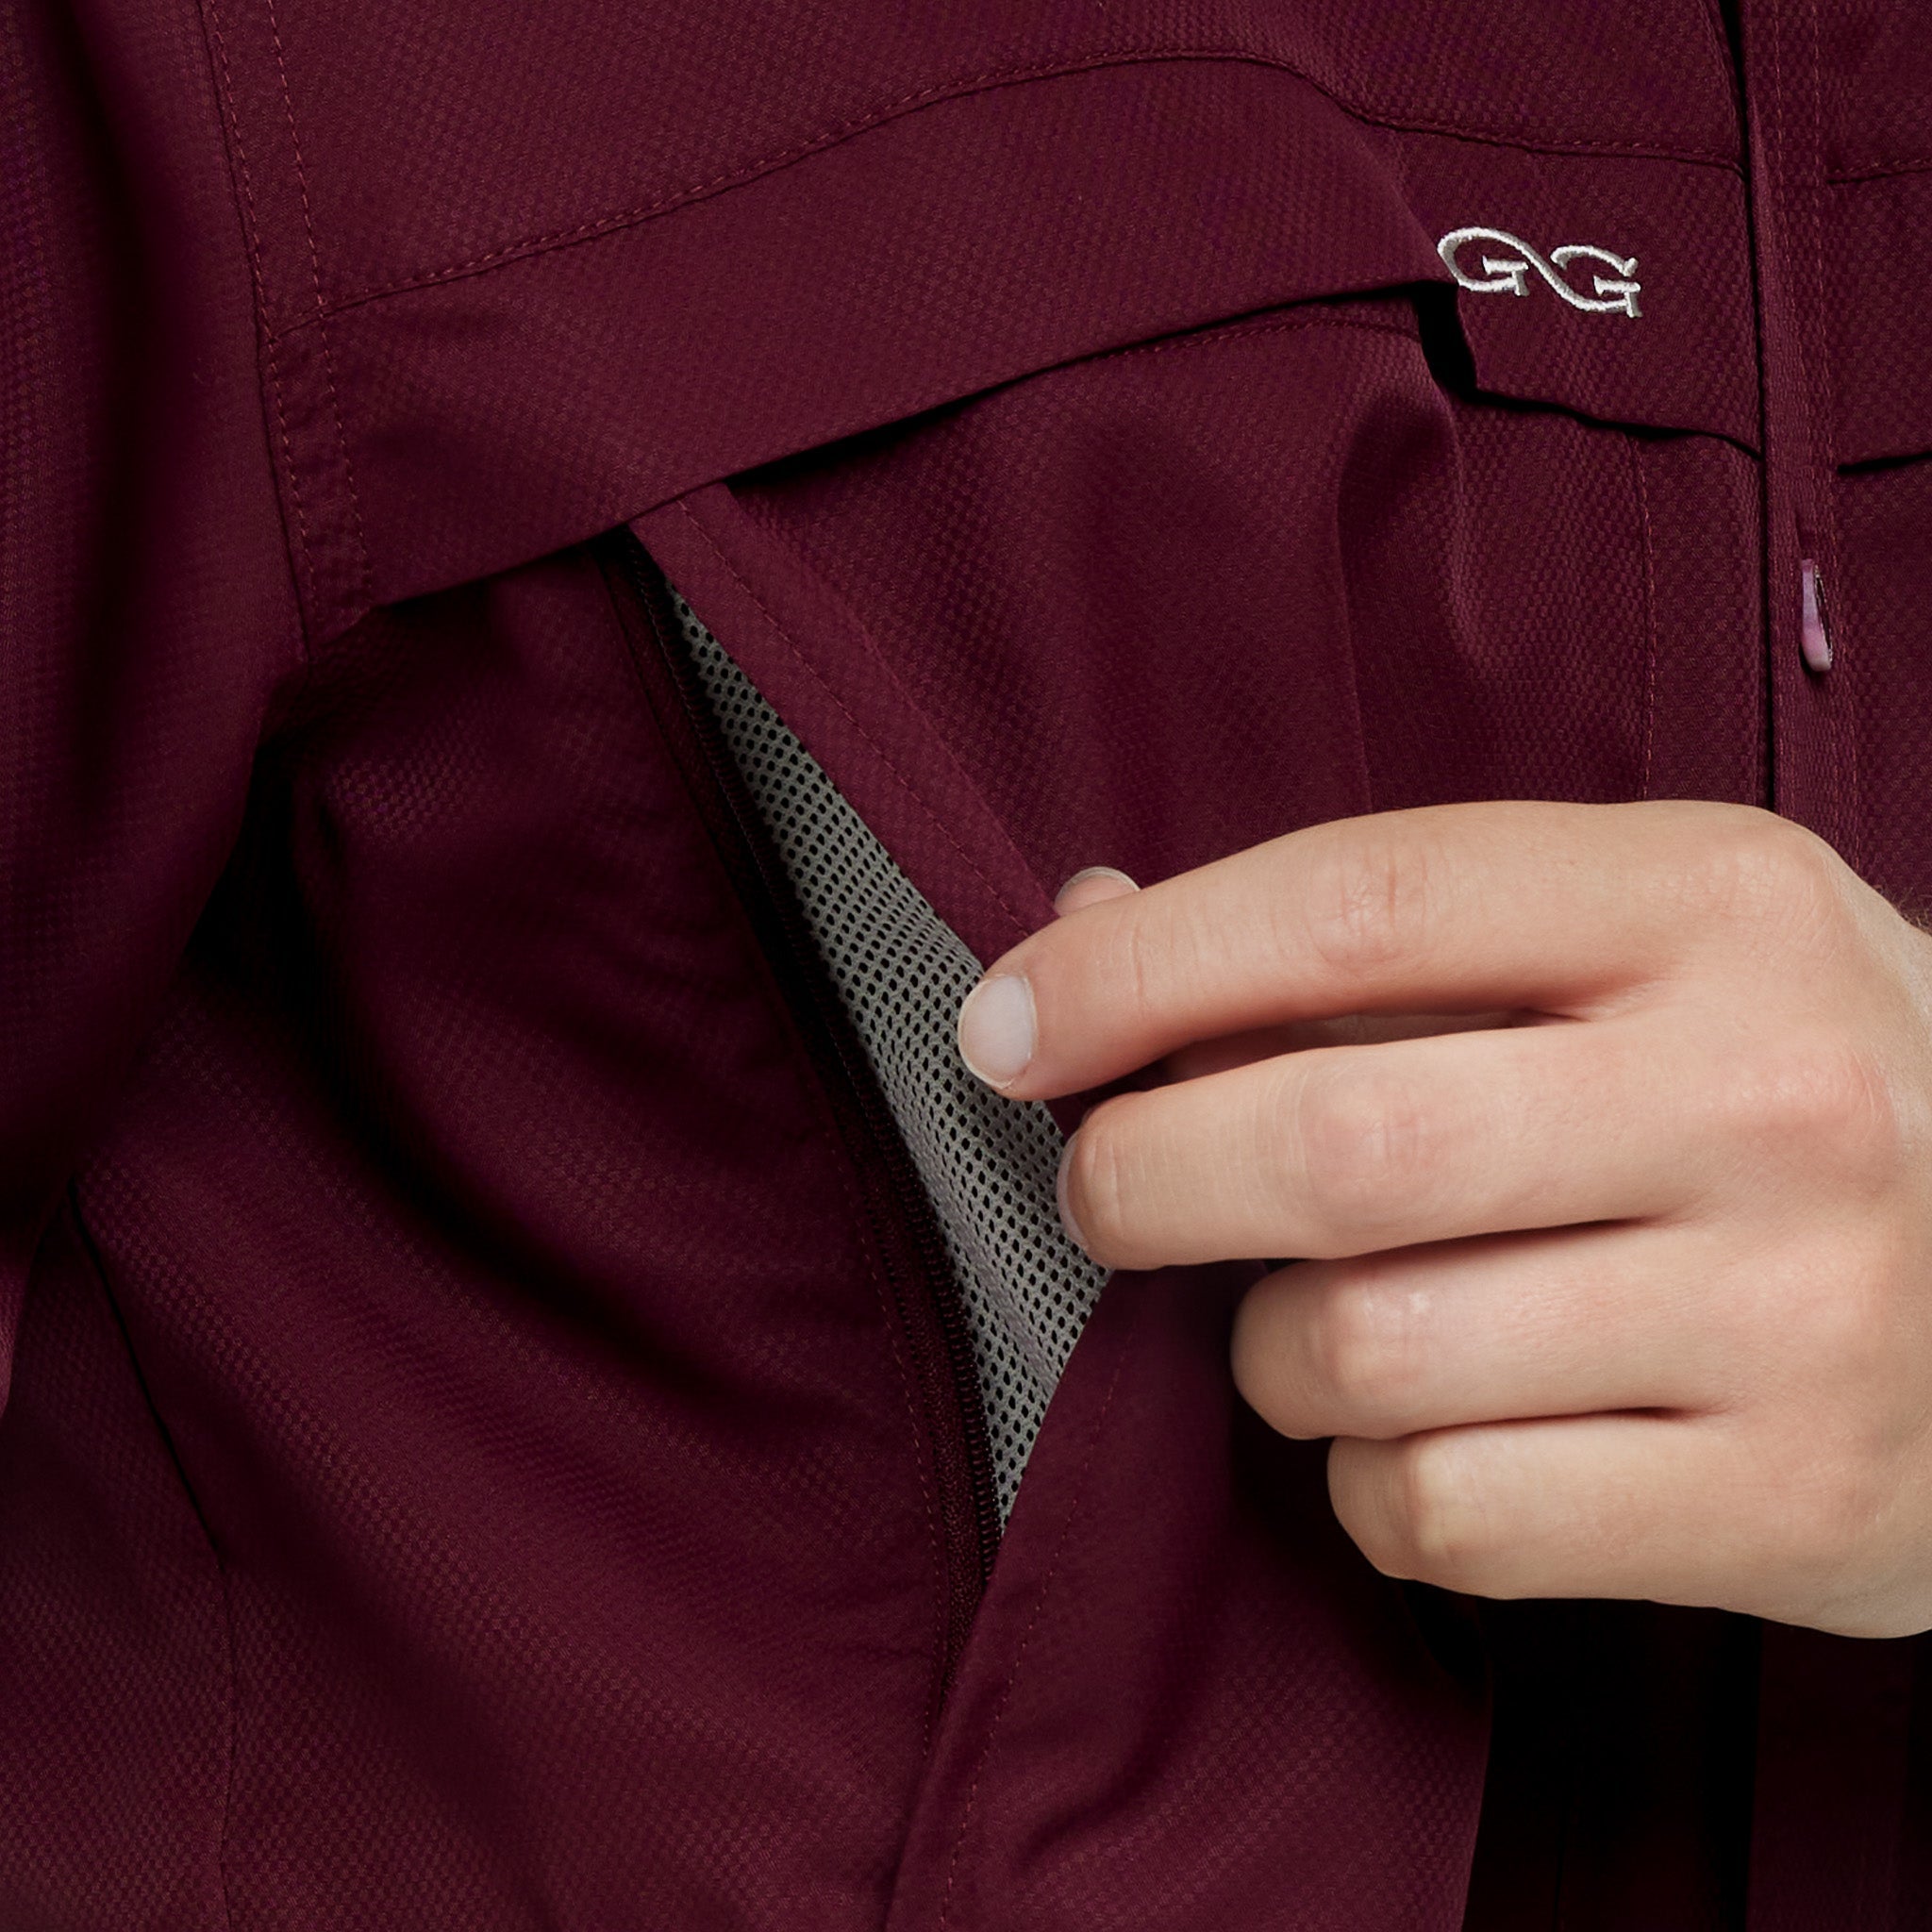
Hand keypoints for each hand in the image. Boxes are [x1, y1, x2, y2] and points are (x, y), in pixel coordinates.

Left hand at [957, 802, 1931, 1637]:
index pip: (1357, 907)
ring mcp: (1796, 1311)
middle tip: (1109, 1189)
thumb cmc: (1766, 1077)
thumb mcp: (1620, 943)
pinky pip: (1443, 1514)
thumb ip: (1360, 940)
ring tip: (1328, 1318)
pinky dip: (1369, 1483)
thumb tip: (1083, 932)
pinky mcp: (1793, 1503)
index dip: (1138, 971)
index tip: (1010, 1025)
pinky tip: (1429, 1430)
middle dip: (1141, 1178)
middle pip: (1333, 1146)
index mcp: (1708, 901)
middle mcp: (1767, 1094)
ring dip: (1269, 1349)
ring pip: (1360, 1350)